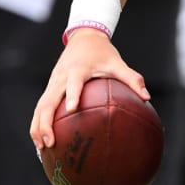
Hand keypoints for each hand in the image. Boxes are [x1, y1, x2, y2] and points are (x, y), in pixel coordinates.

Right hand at [29, 30, 147, 151]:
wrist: (83, 37)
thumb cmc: (102, 53)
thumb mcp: (117, 63)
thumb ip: (132, 79)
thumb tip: (146, 97)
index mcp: (77, 70)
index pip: (73, 83)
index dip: (72, 95)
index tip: (71, 110)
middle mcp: (61, 78)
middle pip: (47, 101)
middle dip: (45, 123)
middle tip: (50, 143)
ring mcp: (53, 83)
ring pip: (40, 107)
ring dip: (37, 127)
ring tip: (41, 147)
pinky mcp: (50, 87)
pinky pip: (41, 107)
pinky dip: (38, 122)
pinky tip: (41, 140)